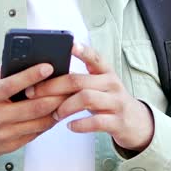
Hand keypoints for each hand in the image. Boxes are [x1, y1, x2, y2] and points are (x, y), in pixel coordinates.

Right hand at [0, 63, 68, 170]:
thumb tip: (13, 63)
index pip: (11, 85)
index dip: (31, 75)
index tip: (48, 66)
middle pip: (35, 106)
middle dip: (56, 94)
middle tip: (69, 83)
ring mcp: (5, 134)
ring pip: (41, 121)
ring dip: (58, 108)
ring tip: (68, 96)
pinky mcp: (12, 145)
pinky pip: (37, 133)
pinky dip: (49, 121)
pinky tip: (56, 111)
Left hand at [26, 42, 154, 153]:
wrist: (137, 124)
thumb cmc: (108, 101)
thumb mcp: (99, 86)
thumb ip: (79, 80)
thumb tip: (45, 75)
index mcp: (106, 72)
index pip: (95, 57)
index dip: (83, 50)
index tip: (69, 44)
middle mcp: (112, 84)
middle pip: (79, 80)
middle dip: (52, 86)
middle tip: (33, 92)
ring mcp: (116, 102)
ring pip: (87, 98)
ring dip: (65, 106)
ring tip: (54, 114)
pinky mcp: (117, 121)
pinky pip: (96, 122)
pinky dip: (80, 124)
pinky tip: (69, 126)